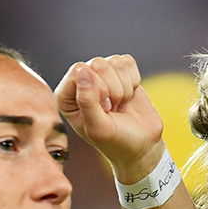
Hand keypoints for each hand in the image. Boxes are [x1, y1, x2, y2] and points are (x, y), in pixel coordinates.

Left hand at [55, 55, 166, 182]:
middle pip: (97, 64)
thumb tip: (84, 70)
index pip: (78, 71)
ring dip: (123, 88)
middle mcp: (81, 82)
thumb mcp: (98, 127)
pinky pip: (127, 62)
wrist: (141, 146)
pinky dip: (133, 81)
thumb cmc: (116, 141)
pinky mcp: (120, 73)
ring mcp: (101, 76)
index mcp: (66, 96)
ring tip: (119, 105)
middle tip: (112, 109)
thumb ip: (87, 101)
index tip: (105, 110)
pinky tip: (128, 97)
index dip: (97, 90)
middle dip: (112, 89)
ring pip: (114, 62)